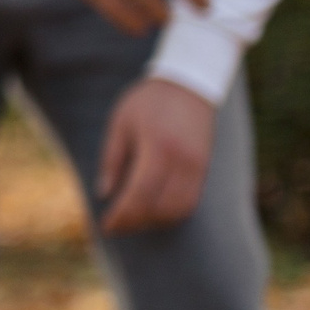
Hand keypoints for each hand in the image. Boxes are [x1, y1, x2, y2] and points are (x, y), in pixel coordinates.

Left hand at [98, 78, 216, 233]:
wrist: (189, 84)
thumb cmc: (148, 102)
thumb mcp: (120, 124)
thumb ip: (111, 160)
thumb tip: (103, 194)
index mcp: (157, 146)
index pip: (140, 193)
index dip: (122, 215)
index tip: (106, 226)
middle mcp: (182, 159)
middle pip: (160, 206)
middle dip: (135, 222)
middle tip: (116, 226)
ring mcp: (198, 165)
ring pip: (179, 209)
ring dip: (154, 221)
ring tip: (132, 219)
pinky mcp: (205, 167)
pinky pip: (191, 201)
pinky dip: (172, 212)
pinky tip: (153, 210)